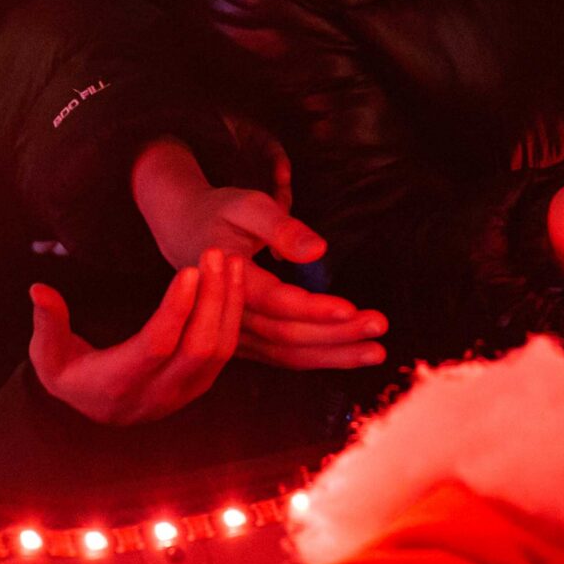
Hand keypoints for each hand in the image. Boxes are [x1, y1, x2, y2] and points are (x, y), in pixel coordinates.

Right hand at [28, 250, 246, 425]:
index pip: (157, 346)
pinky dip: (233, 315)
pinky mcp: (199, 386)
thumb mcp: (48, 356)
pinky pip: (226, 352)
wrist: (96, 410)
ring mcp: (183, 394)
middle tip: (215, 253)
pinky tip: (233, 282)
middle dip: (212, 297)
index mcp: (118, 384)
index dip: (176, 309)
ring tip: (232, 261)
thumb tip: (38, 290)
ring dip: (229, 302)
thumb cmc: (70, 375)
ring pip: (221, 350)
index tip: (189, 270)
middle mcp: (157, 394)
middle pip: (198, 348)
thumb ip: (47, 323)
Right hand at [131, 139, 389, 371]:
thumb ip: (280, 226)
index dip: (312, 308)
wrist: (185, 234)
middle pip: (287, 333)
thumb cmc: (221, 214)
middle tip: (378, 326)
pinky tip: (352, 355)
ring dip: (335, 354)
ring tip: (375, 350)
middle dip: (336, 334)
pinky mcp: (246, 342)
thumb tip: (317, 250)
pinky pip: (285, 357)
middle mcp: (227, 314)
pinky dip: (320, 358)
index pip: (274, 301)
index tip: (350, 309)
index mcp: (226, 279)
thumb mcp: (247, 205)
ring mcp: (234, 334)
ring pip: (288, 352)